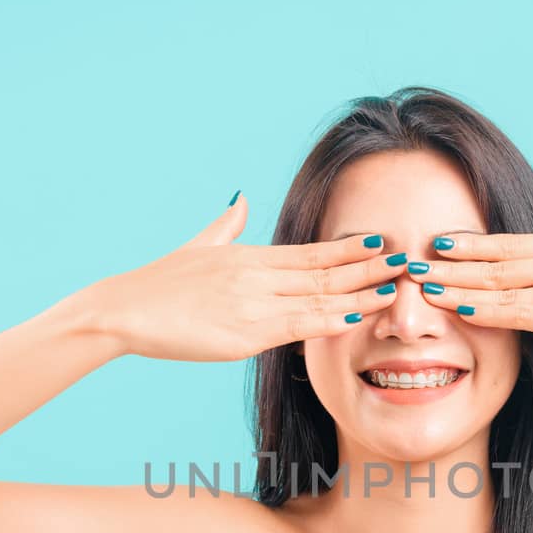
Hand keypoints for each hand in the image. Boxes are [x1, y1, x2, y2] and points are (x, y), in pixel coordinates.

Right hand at [79, 195, 404, 361]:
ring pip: (318, 297)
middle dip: (369, 267)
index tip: (381, 241)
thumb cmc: (158, 284)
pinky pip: (297, 325)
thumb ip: (225, 227)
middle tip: (408, 260)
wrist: (124, 309)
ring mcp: (253, 303)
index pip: (311, 251)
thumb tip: (241, 199)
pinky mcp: (244, 333)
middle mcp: (257, 275)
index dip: (348, 247)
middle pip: (325, 270)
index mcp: (249, 256)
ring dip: (361, 293)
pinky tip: (357, 317)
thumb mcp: (197, 247)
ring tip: (397, 289)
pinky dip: (330, 320)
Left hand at [413, 176, 532, 347]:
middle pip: (493, 263)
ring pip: (499, 289)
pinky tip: (460, 310)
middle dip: (450, 264)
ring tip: (423, 287)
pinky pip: (521, 316)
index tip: (437, 242)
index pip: (506, 242)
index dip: (469, 243)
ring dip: (458, 289)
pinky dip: (487, 312)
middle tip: (411, 262)